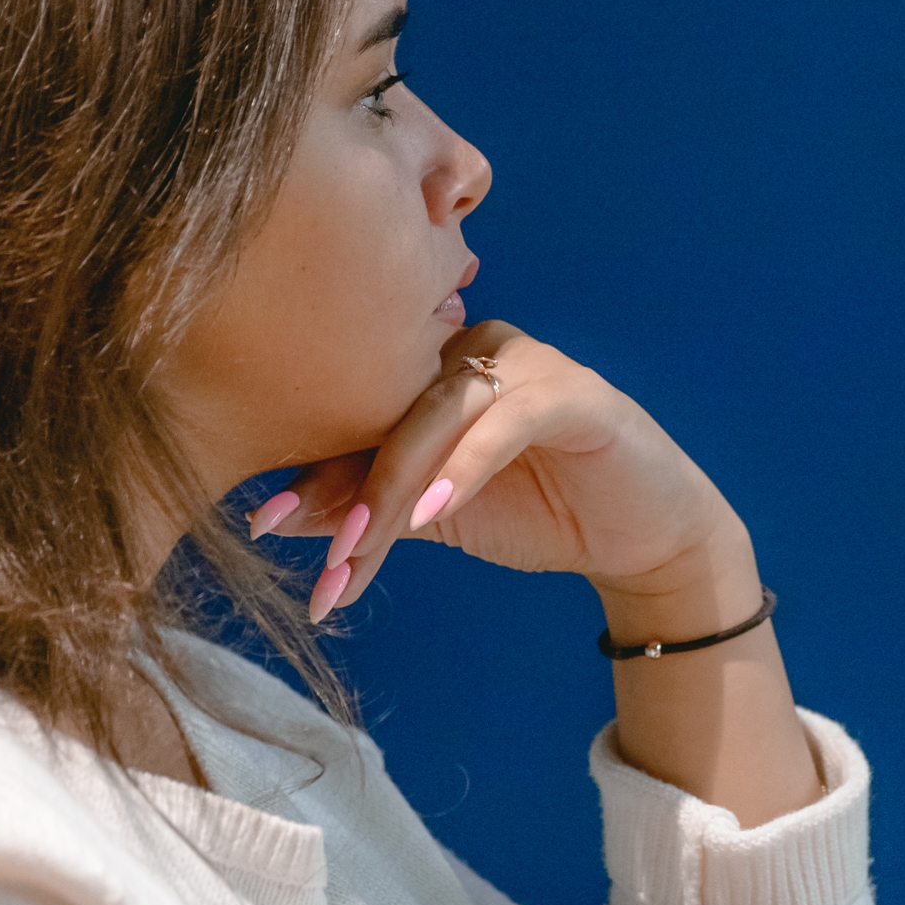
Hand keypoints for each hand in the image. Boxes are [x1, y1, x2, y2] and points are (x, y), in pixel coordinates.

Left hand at [258, 321, 760, 636]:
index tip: (260, 527)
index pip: (357, 412)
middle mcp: (474, 349)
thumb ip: (364, 507)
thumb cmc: (539, 513)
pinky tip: (435, 511)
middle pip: (388, 407)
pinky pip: (507, 422)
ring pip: (438, 413)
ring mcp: (527, 364)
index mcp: (432, 367)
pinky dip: (467, 466)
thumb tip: (269, 518)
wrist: (644, 539)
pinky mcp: (576, 394)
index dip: (309, 469)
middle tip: (313, 555)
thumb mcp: (434, 515)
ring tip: (360, 549)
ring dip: (395, 486)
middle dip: (345, 487)